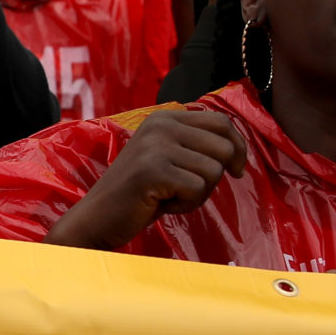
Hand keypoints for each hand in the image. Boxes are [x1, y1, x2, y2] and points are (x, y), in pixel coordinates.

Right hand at [45, 107, 245, 248]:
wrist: (97, 217)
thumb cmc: (138, 193)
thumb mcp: (167, 157)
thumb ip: (195, 144)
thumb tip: (238, 148)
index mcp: (165, 118)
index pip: (221, 122)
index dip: (238, 147)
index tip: (236, 169)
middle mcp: (160, 125)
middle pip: (224, 147)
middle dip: (215, 175)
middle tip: (188, 188)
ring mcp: (155, 146)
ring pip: (213, 171)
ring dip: (198, 193)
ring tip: (170, 195)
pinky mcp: (153, 170)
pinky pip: (197, 189)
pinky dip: (185, 204)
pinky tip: (162, 203)